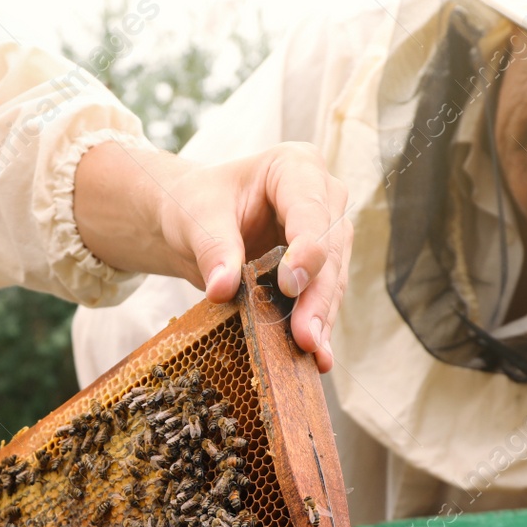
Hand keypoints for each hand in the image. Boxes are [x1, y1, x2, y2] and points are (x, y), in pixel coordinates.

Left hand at [75, 141, 351, 372]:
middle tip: (305, 336)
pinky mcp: (321, 269)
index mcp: (297, 166)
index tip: (291, 285)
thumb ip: (213, 247)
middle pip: (329, 250)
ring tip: (313, 355)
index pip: (310, 208)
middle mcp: (323, 198)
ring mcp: (327, 235)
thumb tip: (223, 288)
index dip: (306, 248)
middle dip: (316, 296)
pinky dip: (317, 328)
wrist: (195, 223)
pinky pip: (323, 300)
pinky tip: (316, 359)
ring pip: (332, 280)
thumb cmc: (197, 205)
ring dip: (321, 319)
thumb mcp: (196, 217)